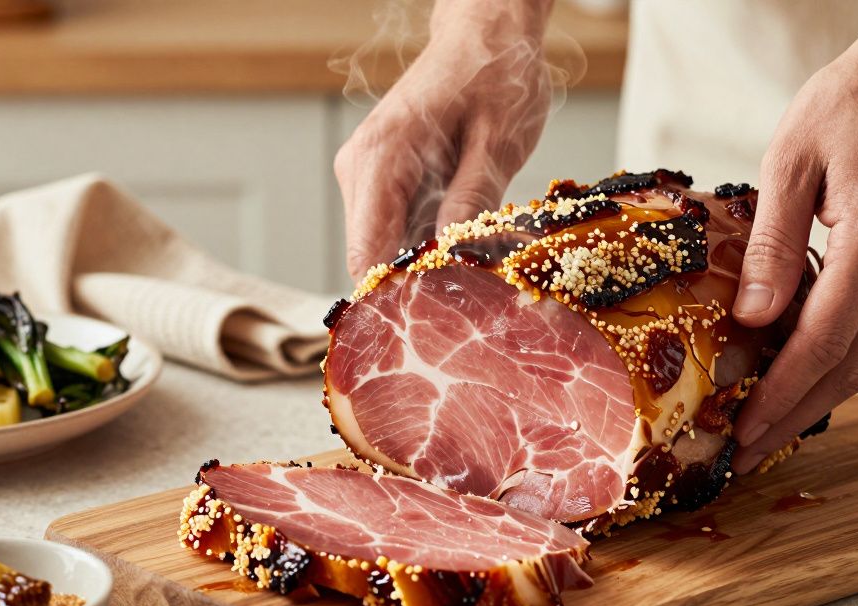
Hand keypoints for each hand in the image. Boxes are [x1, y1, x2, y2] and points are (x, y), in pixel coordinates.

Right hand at [335, 2, 554, 278]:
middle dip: (417, 285)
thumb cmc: (495, 75)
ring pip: (386, 247)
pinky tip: (466, 243)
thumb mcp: (497, 144)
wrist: (485, 32)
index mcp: (380, 160)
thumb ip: (469, 204)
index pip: (366, 256)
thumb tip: (451, 263)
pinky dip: (429, 242)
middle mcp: (360, 170)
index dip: (396, 299)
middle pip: (373, 259)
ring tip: (475, 269)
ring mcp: (367, 174)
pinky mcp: (383, 177)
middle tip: (471, 301)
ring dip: (426, 264)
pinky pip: (398, 226)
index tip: (438, 322)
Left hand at [728, 20, 857, 473]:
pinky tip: (798, 376)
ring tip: (766, 428)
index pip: (825, 340)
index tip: (743, 430)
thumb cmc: (853, 102)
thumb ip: (770, 245)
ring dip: (818, 397)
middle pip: (853, 366)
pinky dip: (837, 360)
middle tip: (746, 455)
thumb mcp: (789, 160)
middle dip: (797, 417)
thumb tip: (750, 321)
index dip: (782, 393)